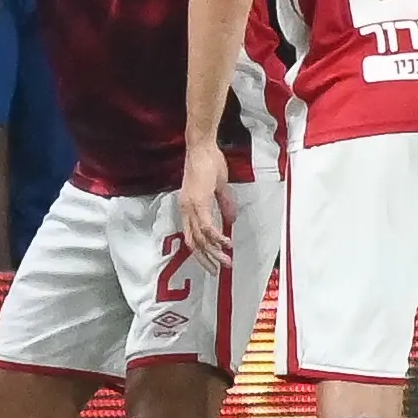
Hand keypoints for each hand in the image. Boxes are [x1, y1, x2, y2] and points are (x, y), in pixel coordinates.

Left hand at [180, 142, 234, 267]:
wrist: (202, 147)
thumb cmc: (209, 162)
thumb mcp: (219, 187)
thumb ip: (225, 204)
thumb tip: (231, 220)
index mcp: (188, 207)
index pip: (192, 236)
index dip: (201, 251)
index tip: (212, 262)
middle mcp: (186, 210)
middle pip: (193, 243)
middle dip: (206, 259)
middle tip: (217, 270)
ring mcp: (191, 207)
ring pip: (200, 238)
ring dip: (214, 252)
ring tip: (226, 262)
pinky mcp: (199, 203)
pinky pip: (207, 227)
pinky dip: (217, 237)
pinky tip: (227, 244)